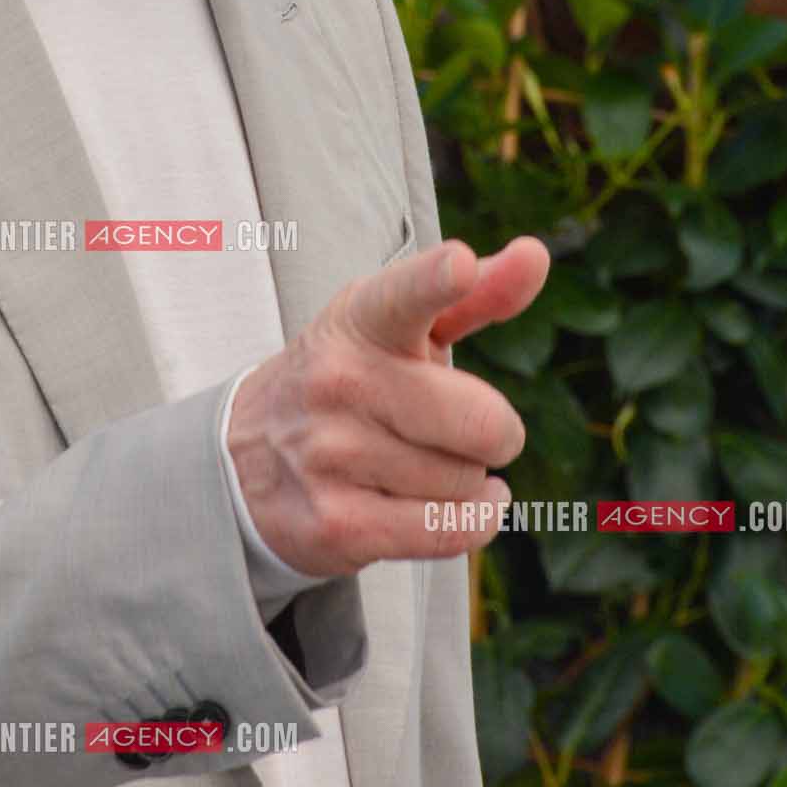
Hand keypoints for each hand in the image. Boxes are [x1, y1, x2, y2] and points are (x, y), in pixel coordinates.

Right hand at [227, 236, 550, 573]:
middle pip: (482, 423)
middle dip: (495, 433)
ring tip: (424, 462)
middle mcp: (339, 380)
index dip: (436, 280)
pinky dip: (473, 522)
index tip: (460, 264)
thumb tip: (536, 255)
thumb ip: (475, 294)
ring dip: (466, 480)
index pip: (404, 296)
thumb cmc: (355, 376)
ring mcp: (331, 453)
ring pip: (466, 482)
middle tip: (465, 426)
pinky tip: (462, 505)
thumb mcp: (401, 327)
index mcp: (361, 319)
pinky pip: (448, 532)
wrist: (250, 454)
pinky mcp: (335, 522)